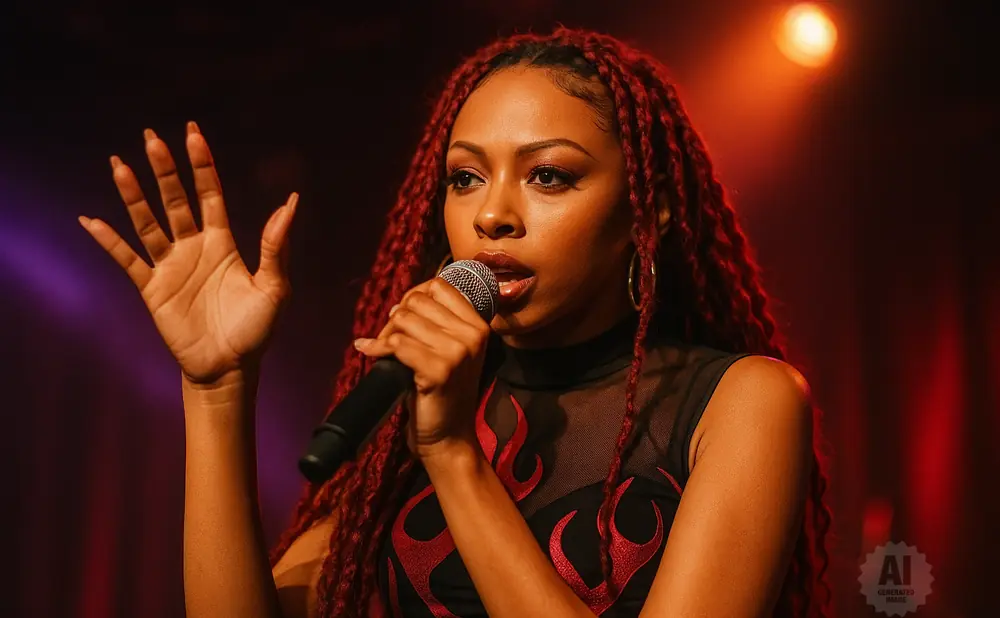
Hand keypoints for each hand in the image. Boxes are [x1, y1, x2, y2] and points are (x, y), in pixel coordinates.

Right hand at [79, 122, 297, 385]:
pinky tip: (91, 220)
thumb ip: (277, 245)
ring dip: (133, 195)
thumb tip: (291, 202)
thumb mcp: (274, 286)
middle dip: (164, 169)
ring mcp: (171, 266)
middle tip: (150, 136)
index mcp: (223, 242)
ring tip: (118, 164)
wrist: (230, 367)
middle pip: (175, 199)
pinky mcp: (153, 288)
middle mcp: (194, 247)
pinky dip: (109, 241)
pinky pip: (127, 260)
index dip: (202, 164)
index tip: (193, 133)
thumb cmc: (256, 329)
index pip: (210, 194)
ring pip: (148, 222)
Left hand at [353, 278, 490, 459]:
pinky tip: (372, 353)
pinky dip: (378, 348)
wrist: (449, 436)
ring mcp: (458, 352)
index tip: (404, 318)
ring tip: (386, 351)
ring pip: (404, 318)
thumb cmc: (445, 392)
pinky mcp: (439, 370)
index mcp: (479, 325)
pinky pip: (397, 344)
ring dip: (386, 334)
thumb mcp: (452, 350)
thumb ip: (438, 322)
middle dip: (396, 317)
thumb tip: (403, 301)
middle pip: (418, 300)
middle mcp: (473, 335)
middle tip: (391, 341)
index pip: (439, 285)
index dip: (414, 297)